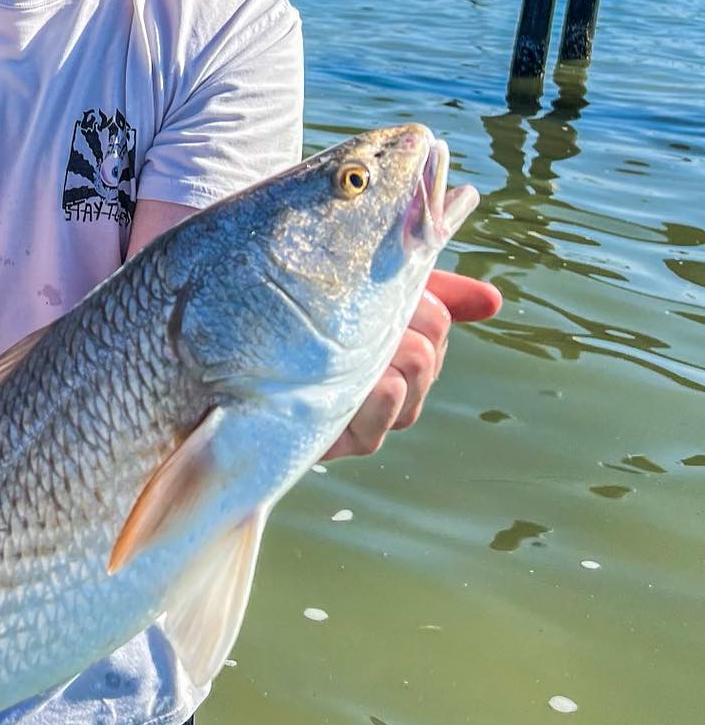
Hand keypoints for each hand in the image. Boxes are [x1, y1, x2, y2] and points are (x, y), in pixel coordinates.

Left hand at [321, 270, 500, 460]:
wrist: (231, 321)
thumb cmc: (305, 305)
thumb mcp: (366, 285)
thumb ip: (430, 288)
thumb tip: (493, 301)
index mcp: (396, 345)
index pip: (436, 330)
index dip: (433, 312)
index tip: (422, 295)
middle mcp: (386, 387)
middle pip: (426, 360)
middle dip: (416, 330)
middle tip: (394, 311)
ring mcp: (359, 415)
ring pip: (407, 393)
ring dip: (398, 362)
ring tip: (379, 343)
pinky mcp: (330, 439)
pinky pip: (371, 431)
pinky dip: (378, 403)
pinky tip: (374, 381)